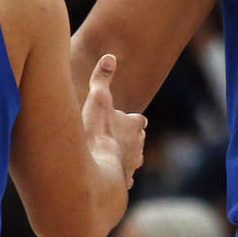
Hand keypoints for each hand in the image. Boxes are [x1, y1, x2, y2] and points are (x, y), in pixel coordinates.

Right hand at [83, 54, 145, 187]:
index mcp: (136, 125)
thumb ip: (102, 78)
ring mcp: (134, 164)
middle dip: (127, 138)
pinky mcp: (126, 181)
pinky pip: (124, 177)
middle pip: (137, 139)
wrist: (98, 168)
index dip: (128, 120)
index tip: (117, 119)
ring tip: (105, 156)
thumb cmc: (97, 132)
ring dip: (122, 157)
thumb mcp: (98, 99)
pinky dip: (117, 176)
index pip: (138, 120)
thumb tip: (109, 56)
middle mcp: (139, 145)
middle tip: (110, 137)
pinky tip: (104, 174)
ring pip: (132, 159)